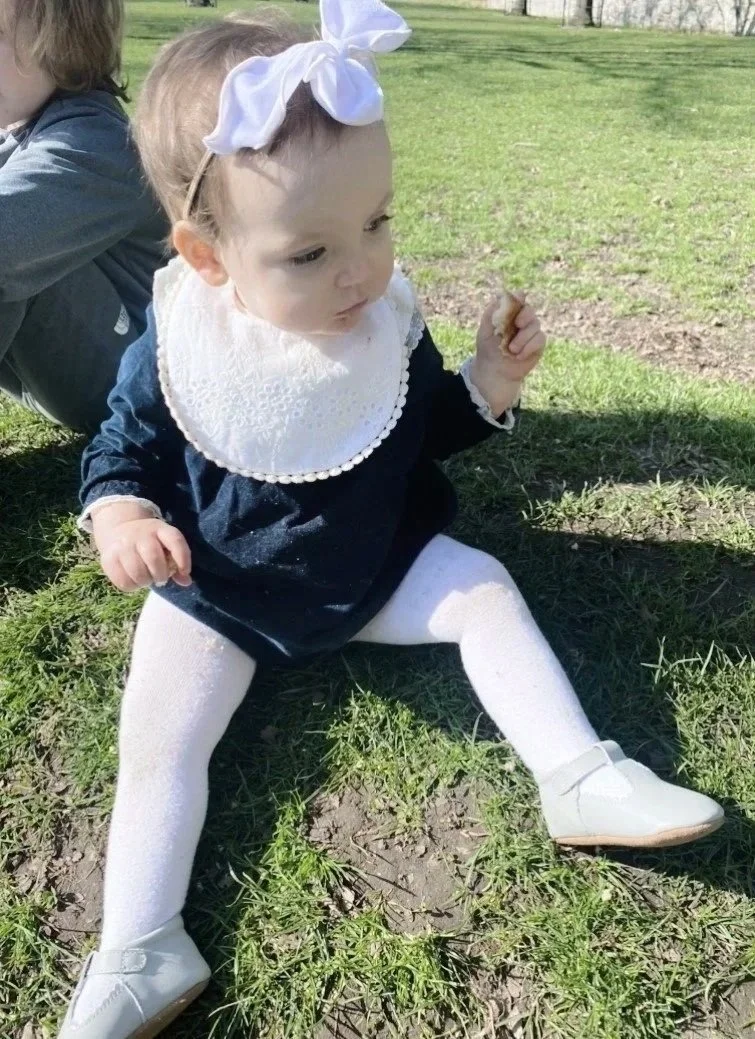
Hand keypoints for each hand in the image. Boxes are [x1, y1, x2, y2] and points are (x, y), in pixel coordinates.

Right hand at [94, 512, 192, 592]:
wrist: (119, 528)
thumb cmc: (149, 542)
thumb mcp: (165, 544)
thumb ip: (178, 562)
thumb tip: (186, 582)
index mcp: (159, 529)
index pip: (175, 540)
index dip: (183, 559)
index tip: (184, 572)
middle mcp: (140, 534)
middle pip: (153, 558)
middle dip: (161, 574)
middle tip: (160, 579)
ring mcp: (122, 546)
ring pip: (137, 572)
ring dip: (145, 581)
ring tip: (146, 580)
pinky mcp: (108, 558)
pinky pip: (122, 580)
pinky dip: (132, 586)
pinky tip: (134, 581)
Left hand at [471, 293, 546, 415]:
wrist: (495, 371)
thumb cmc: (488, 349)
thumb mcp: (485, 331)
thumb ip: (491, 313)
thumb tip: (501, 296)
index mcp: (508, 314)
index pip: (518, 299)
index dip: (519, 298)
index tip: (518, 300)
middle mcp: (521, 320)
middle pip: (529, 310)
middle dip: (525, 316)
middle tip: (517, 324)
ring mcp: (531, 332)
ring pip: (535, 325)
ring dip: (523, 337)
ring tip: (511, 350)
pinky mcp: (538, 344)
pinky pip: (540, 339)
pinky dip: (529, 347)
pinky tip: (519, 356)